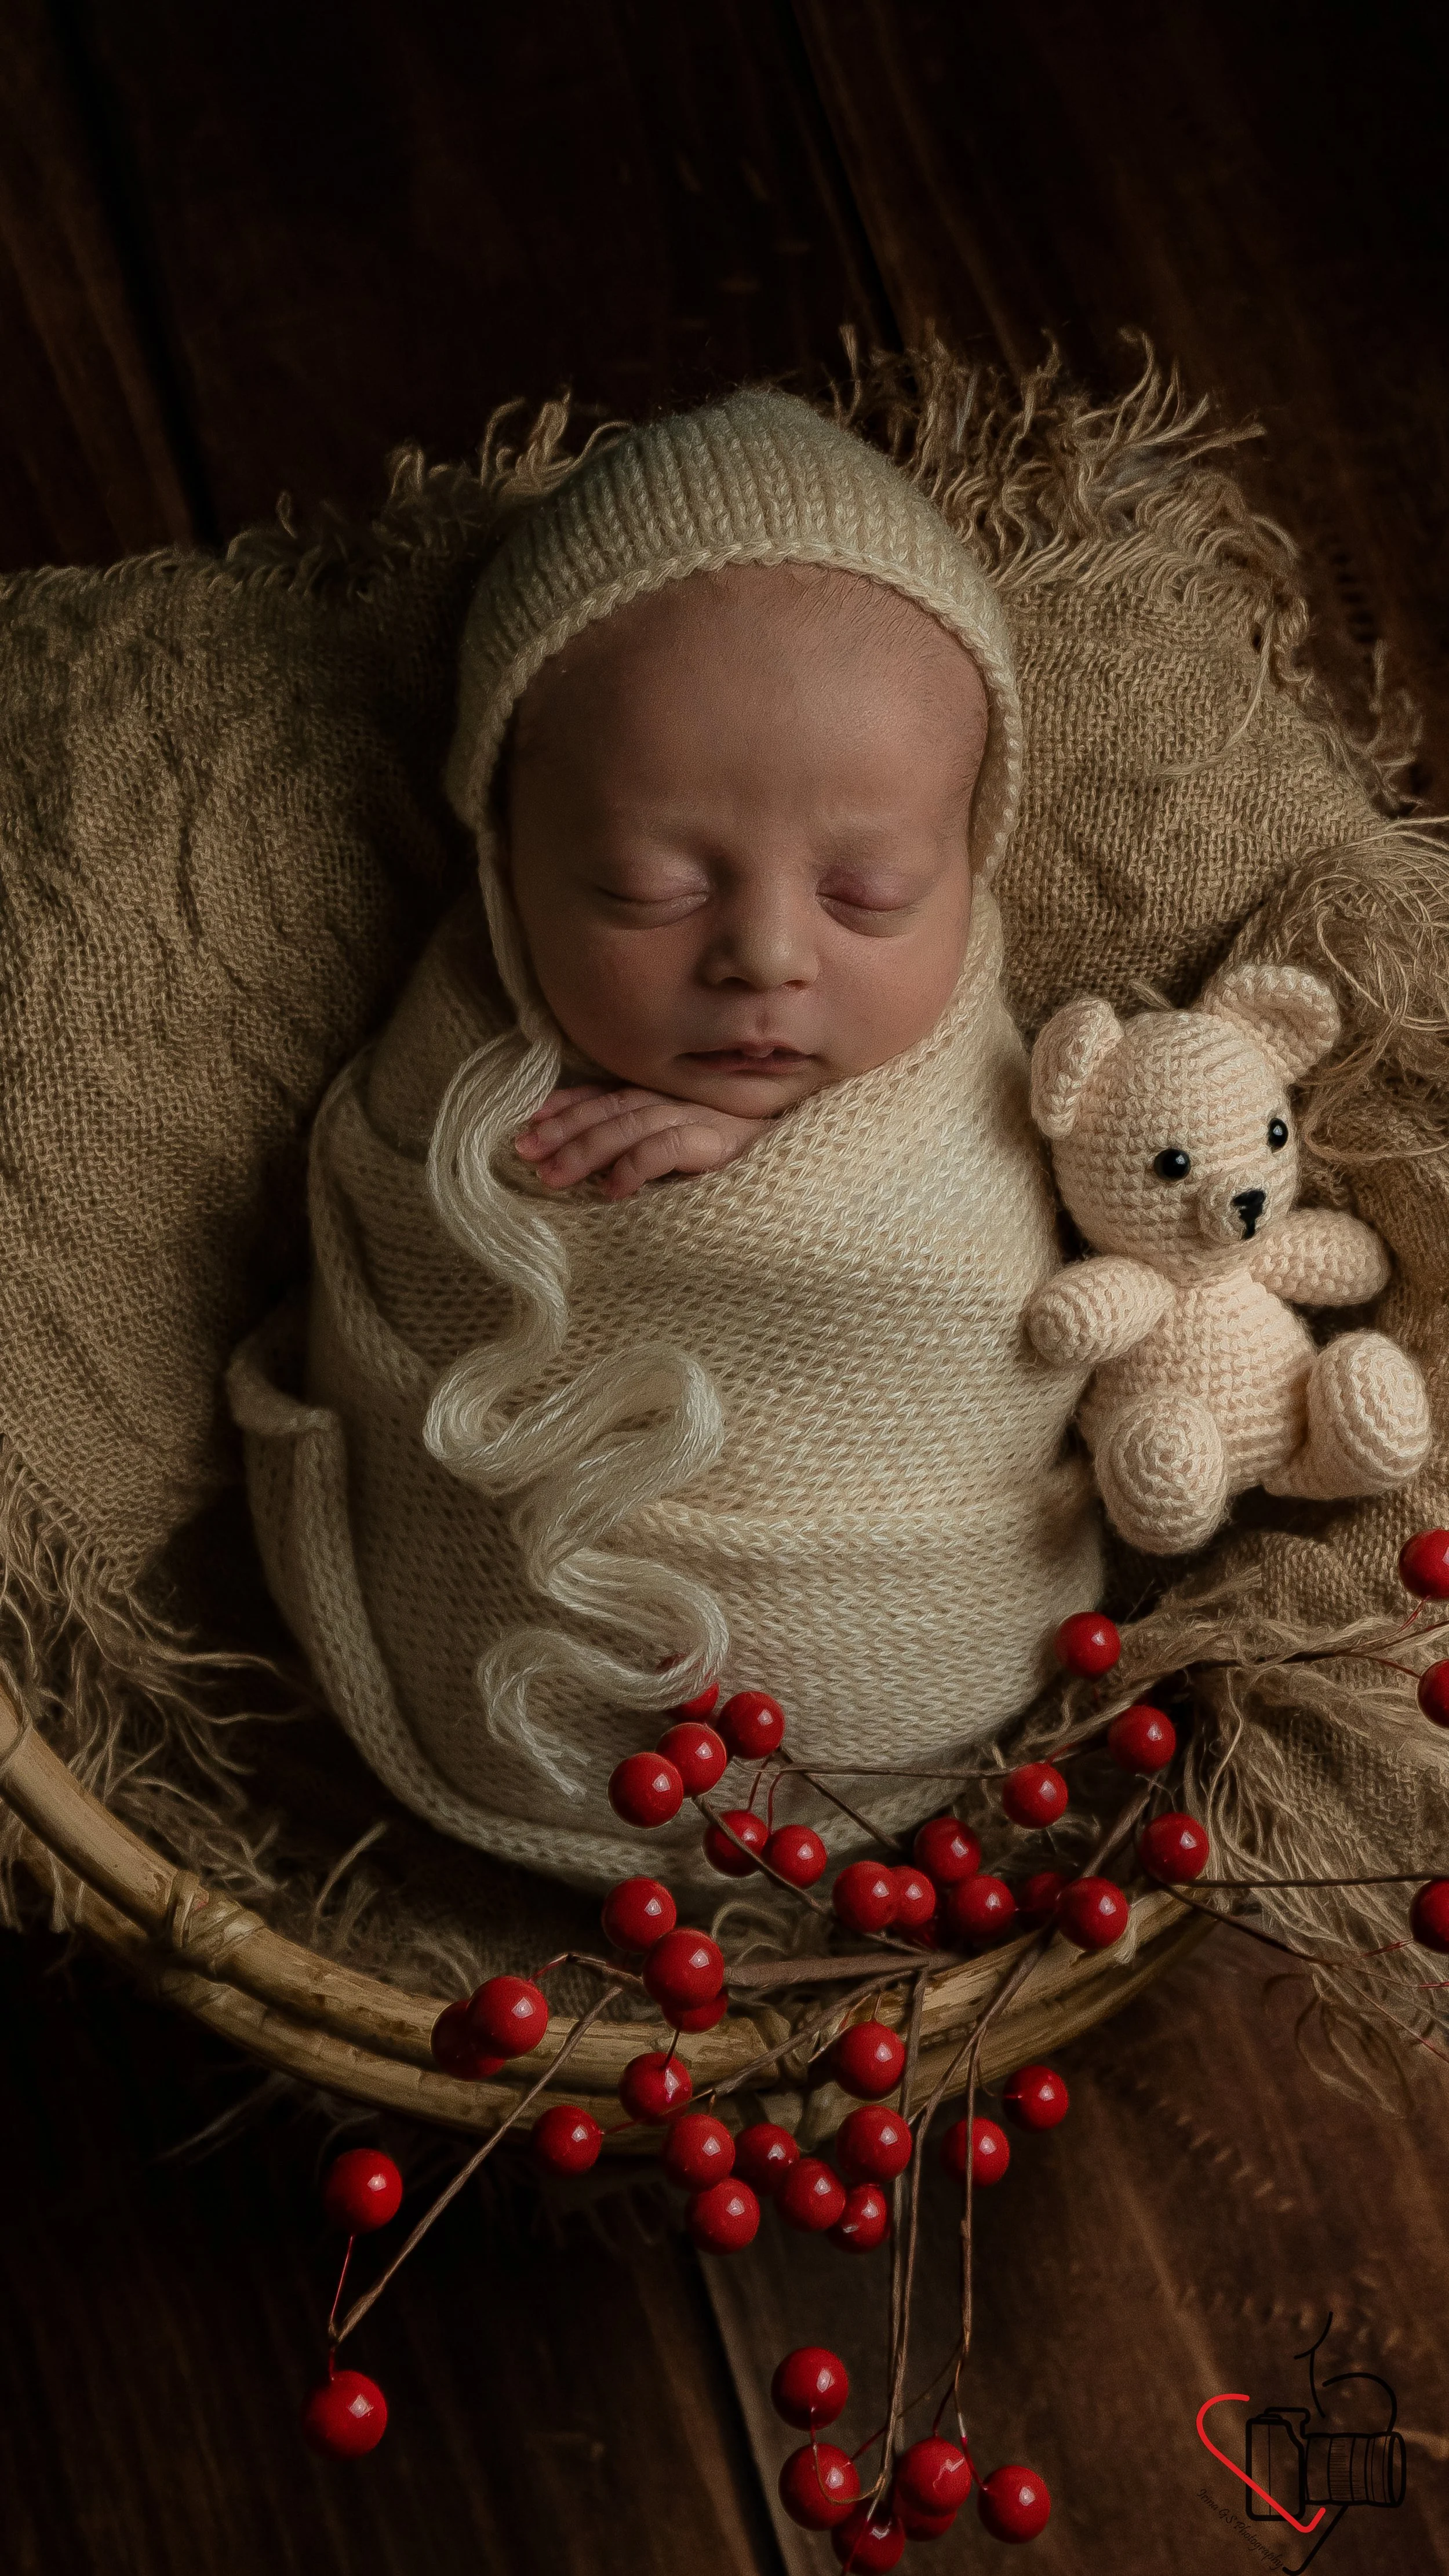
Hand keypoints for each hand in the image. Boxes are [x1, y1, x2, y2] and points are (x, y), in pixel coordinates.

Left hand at [514, 1084, 771, 1199]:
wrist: (817, 1163)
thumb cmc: (758, 1162)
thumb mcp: (700, 1150)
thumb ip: (659, 1147)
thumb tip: (605, 1172)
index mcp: (676, 1097)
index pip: (612, 1093)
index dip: (569, 1104)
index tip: (530, 1121)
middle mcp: (685, 1101)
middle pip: (613, 1107)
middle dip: (564, 1128)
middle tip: (524, 1151)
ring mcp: (704, 1119)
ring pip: (631, 1125)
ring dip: (587, 1150)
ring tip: (552, 1176)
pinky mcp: (724, 1145)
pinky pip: (669, 1148)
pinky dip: (636, 1165)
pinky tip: (613, 1189)